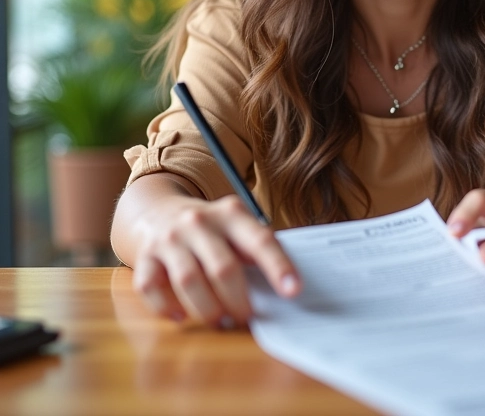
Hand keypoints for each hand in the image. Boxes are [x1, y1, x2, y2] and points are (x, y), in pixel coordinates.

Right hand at [131, 194, 300, 325]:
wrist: (158, 210)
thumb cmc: (210, 229)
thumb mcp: (236, 225)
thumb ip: (254, 249)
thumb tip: (281, 289)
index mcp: (231, 213)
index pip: (260, 240)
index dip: (278, 266)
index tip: (293, 291)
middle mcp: (199, 222)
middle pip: (223, 267)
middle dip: (238, 301)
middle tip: (246, 318)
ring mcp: (169, 239)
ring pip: (189, 281)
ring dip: (208, 310)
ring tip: (221, 322)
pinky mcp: (144, 257)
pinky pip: (151, 289)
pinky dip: (167, 308)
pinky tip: (182, 315)